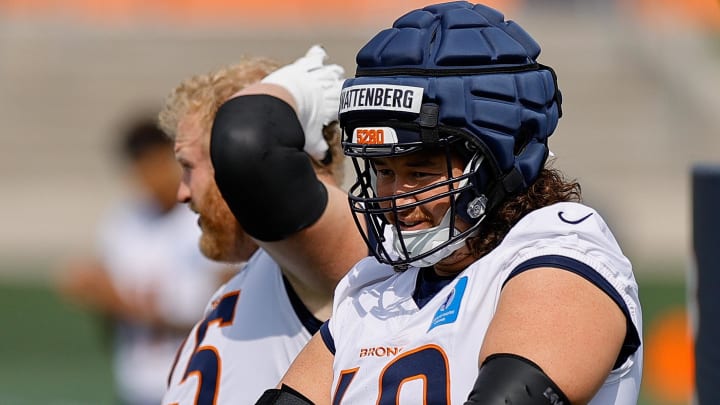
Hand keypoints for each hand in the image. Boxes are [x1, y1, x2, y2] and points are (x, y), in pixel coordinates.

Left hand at [261, 45, 344, 160]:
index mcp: (333, 105)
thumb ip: (318, 147)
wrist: (280, 102)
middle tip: (340, 85)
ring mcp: (316, 75)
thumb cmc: (295, 122)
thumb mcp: (309, 141)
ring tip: (336, 69)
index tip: (342, 107)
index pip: (344, 102)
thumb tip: (322, 157)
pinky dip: (317, 55)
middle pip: (339, 84)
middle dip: (339, 86)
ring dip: (333, 71)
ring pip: (330, 70)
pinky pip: (314, 58)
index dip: (344, 104)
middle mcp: (328, 88)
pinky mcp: (303, 66)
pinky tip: (320, 51)